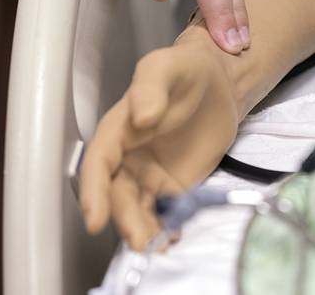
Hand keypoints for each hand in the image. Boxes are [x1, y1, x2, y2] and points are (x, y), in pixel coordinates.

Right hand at [79, 38, 239, 249]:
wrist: (221, 83)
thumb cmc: (186, 70)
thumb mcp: (167, 67)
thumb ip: (151, 88)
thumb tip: (141, 117)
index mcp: (119, 128)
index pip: (99, 162)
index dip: (93, 190)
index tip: (95, 217)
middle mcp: (128, 156)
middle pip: (117, 193)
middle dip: (123, 219)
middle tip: (140, 240)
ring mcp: (149, 174)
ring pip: (137, 208)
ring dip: (142, 229)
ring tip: (158, 246)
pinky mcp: (173, 186)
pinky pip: (162, 212)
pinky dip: (163, 229)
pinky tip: (172, 240)